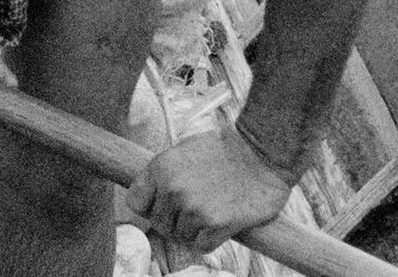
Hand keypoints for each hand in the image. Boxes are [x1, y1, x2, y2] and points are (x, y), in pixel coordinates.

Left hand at [126, 123, 292, 259]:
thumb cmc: (225, 151)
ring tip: (211, 211)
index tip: (162, 207)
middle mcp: (173, 190)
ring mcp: (194, 209)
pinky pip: (201, 246)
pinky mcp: (216, 225)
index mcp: (160, 168)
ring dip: (195, 230)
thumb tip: (152, 196)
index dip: (149, 207)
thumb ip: (165, 174)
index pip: (135, 202)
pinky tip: (220, 223)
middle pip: (159, 223)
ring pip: (181, 236)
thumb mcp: (183, 151)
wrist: (262, 155)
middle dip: (174, 220)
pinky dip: (210, 240)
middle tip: (194, 210)